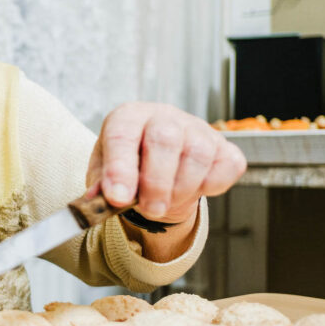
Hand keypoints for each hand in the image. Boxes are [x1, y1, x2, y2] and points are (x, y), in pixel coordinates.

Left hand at [87, 102, 246, 223]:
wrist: (158, 169)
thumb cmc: (129, 168)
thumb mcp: (104, 174)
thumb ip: (100, 186)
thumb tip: (98, 199)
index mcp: (128, 117)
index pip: (122, 135)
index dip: (120, 168)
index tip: (118, 198)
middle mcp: (163, 116)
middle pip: (164, 139)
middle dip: (156, 182)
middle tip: (150, 209)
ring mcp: (197, 128)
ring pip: (197, 154)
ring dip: (181, 189)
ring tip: (165, 204)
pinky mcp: (224, 147)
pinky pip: (226, 167)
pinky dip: (211, 186)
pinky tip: (192, 190)